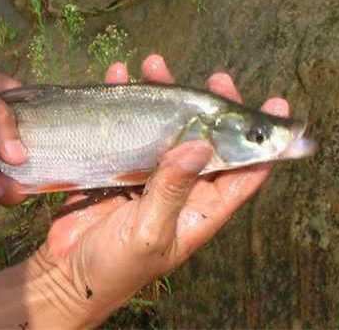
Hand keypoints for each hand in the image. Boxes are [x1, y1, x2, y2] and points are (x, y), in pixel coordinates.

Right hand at [31, 55, 290, 326]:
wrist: (67, 273)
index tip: (271, 104)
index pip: (243, 173)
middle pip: (203, 141)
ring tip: (152, 65)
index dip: (261, 143)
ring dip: (160, 99)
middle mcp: (179, 189)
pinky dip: (121, 107)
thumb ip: (172, 190)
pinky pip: (125, 132)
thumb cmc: (116, 265)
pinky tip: (115, 81)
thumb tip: (200, 144)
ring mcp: (146, 177)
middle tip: (212, 78)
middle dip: (208, 108)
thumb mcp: (149, 231)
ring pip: (163, 130)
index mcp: (199, 209)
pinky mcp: (115, 169)